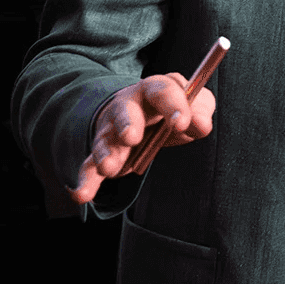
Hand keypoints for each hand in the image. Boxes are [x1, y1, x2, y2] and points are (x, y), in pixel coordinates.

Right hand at [70, 73, 216, 204]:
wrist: (139, 112)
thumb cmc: (170, 108)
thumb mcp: (191, 103)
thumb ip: (200, 109)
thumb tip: (202, 124)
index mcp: (154, 89)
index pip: (162, 90)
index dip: (173, 104)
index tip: (182, 122)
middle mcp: (128, 106)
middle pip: (125, 110)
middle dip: (127, 123)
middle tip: (131, 137)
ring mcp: (112, 129)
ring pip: (105, 139)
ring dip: (106, 154)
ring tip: (109, 168)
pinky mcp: (102, 152)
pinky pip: (90, 165)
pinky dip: (86, 179)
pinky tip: (82, 194)